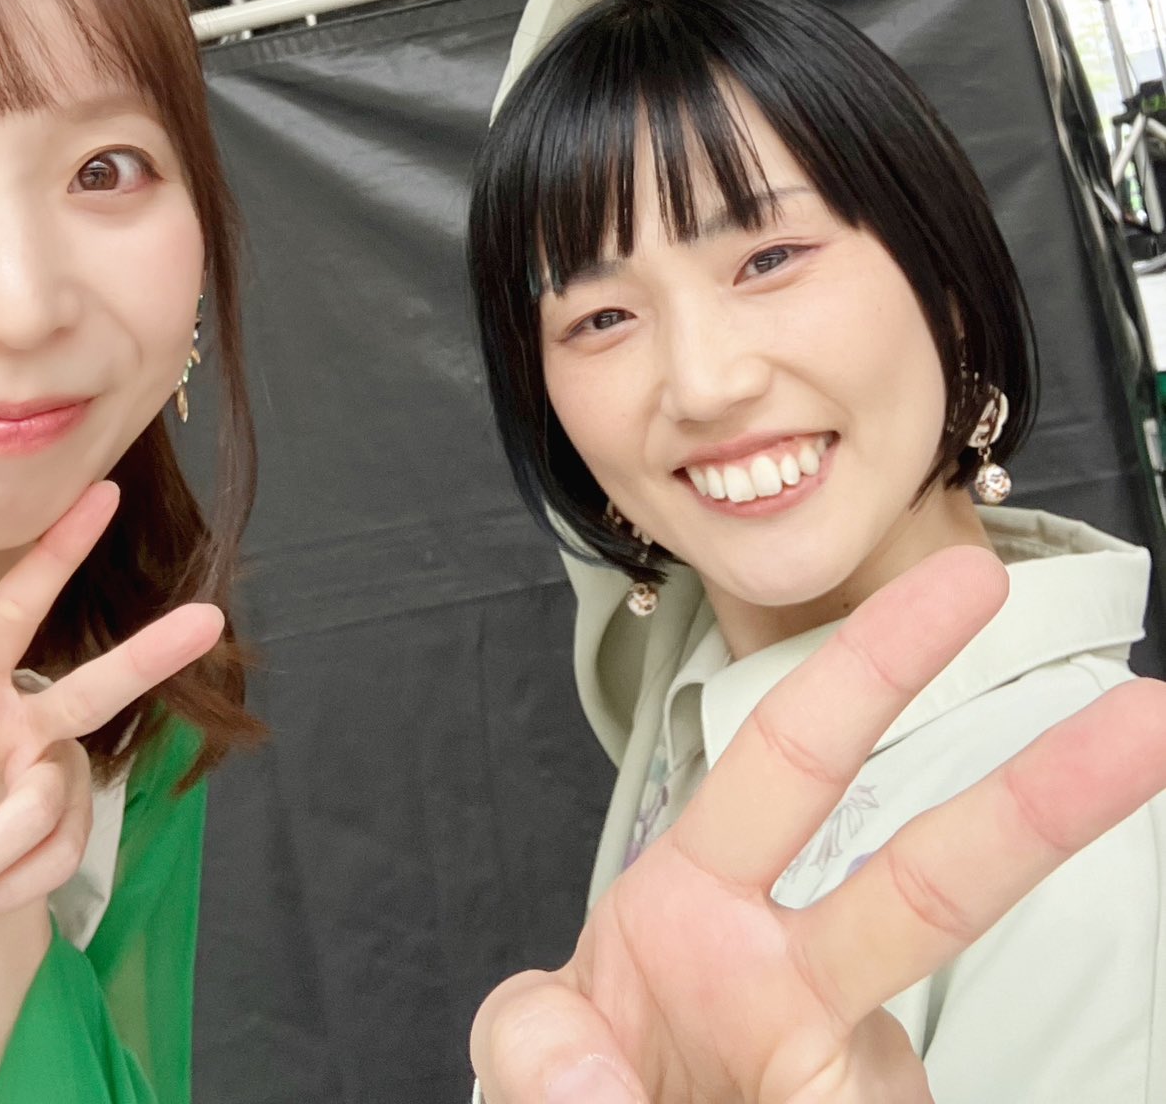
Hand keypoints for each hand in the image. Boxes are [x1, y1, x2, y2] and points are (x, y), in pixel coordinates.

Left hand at [0, 481, 222, 928]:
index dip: (58, 551)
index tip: (106, 490)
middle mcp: (28, 719)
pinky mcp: (69, 822)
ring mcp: (56, 770)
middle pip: (94, 689)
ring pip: (41, 814)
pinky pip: (45, 864)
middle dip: (151, 654)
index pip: (18, 607)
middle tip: (209, 620)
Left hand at [472, 545, 1165, 1103]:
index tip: (971, 585)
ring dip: (870, 1100)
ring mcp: (850, 1075)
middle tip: (1148, 719)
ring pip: (895, 1078)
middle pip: (934, 885)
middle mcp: (795, 982)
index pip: (796, 758)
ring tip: (774, 1097)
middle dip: (1044, 800)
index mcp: (705, 905)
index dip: (877, 665)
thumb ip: (538, 1049)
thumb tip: (586, 1090)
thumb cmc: (596, 1090)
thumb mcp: (534, 1048)